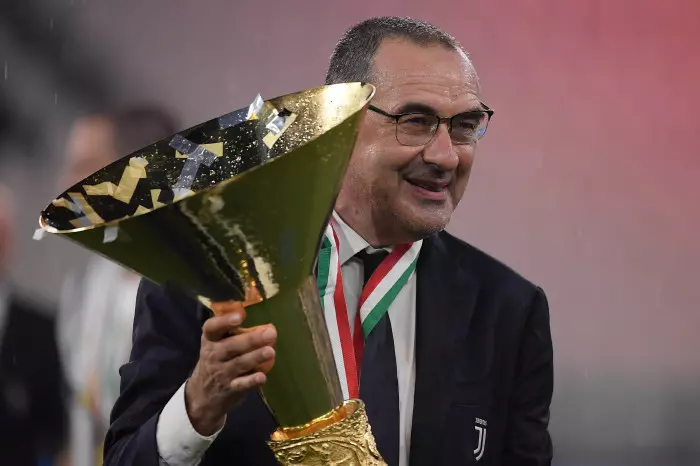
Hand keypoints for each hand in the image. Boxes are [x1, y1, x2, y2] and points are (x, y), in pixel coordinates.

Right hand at [185, 302, 276, 435]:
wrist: (203, 393)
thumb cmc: (217, 359)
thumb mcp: (217, 343)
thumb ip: (236, 332)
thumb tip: (267, 326)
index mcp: (210, 339)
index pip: (211, 328)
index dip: (224, 321)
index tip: (240, 316)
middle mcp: (214, 355)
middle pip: (231, 346)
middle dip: (251, 339)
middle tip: (271, 333)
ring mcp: (221, 373)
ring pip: (239, 364)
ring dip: (255, 357)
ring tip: (270, 351)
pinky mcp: (230, 389)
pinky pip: (241, 384)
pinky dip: (251, 381)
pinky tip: (262, 377)